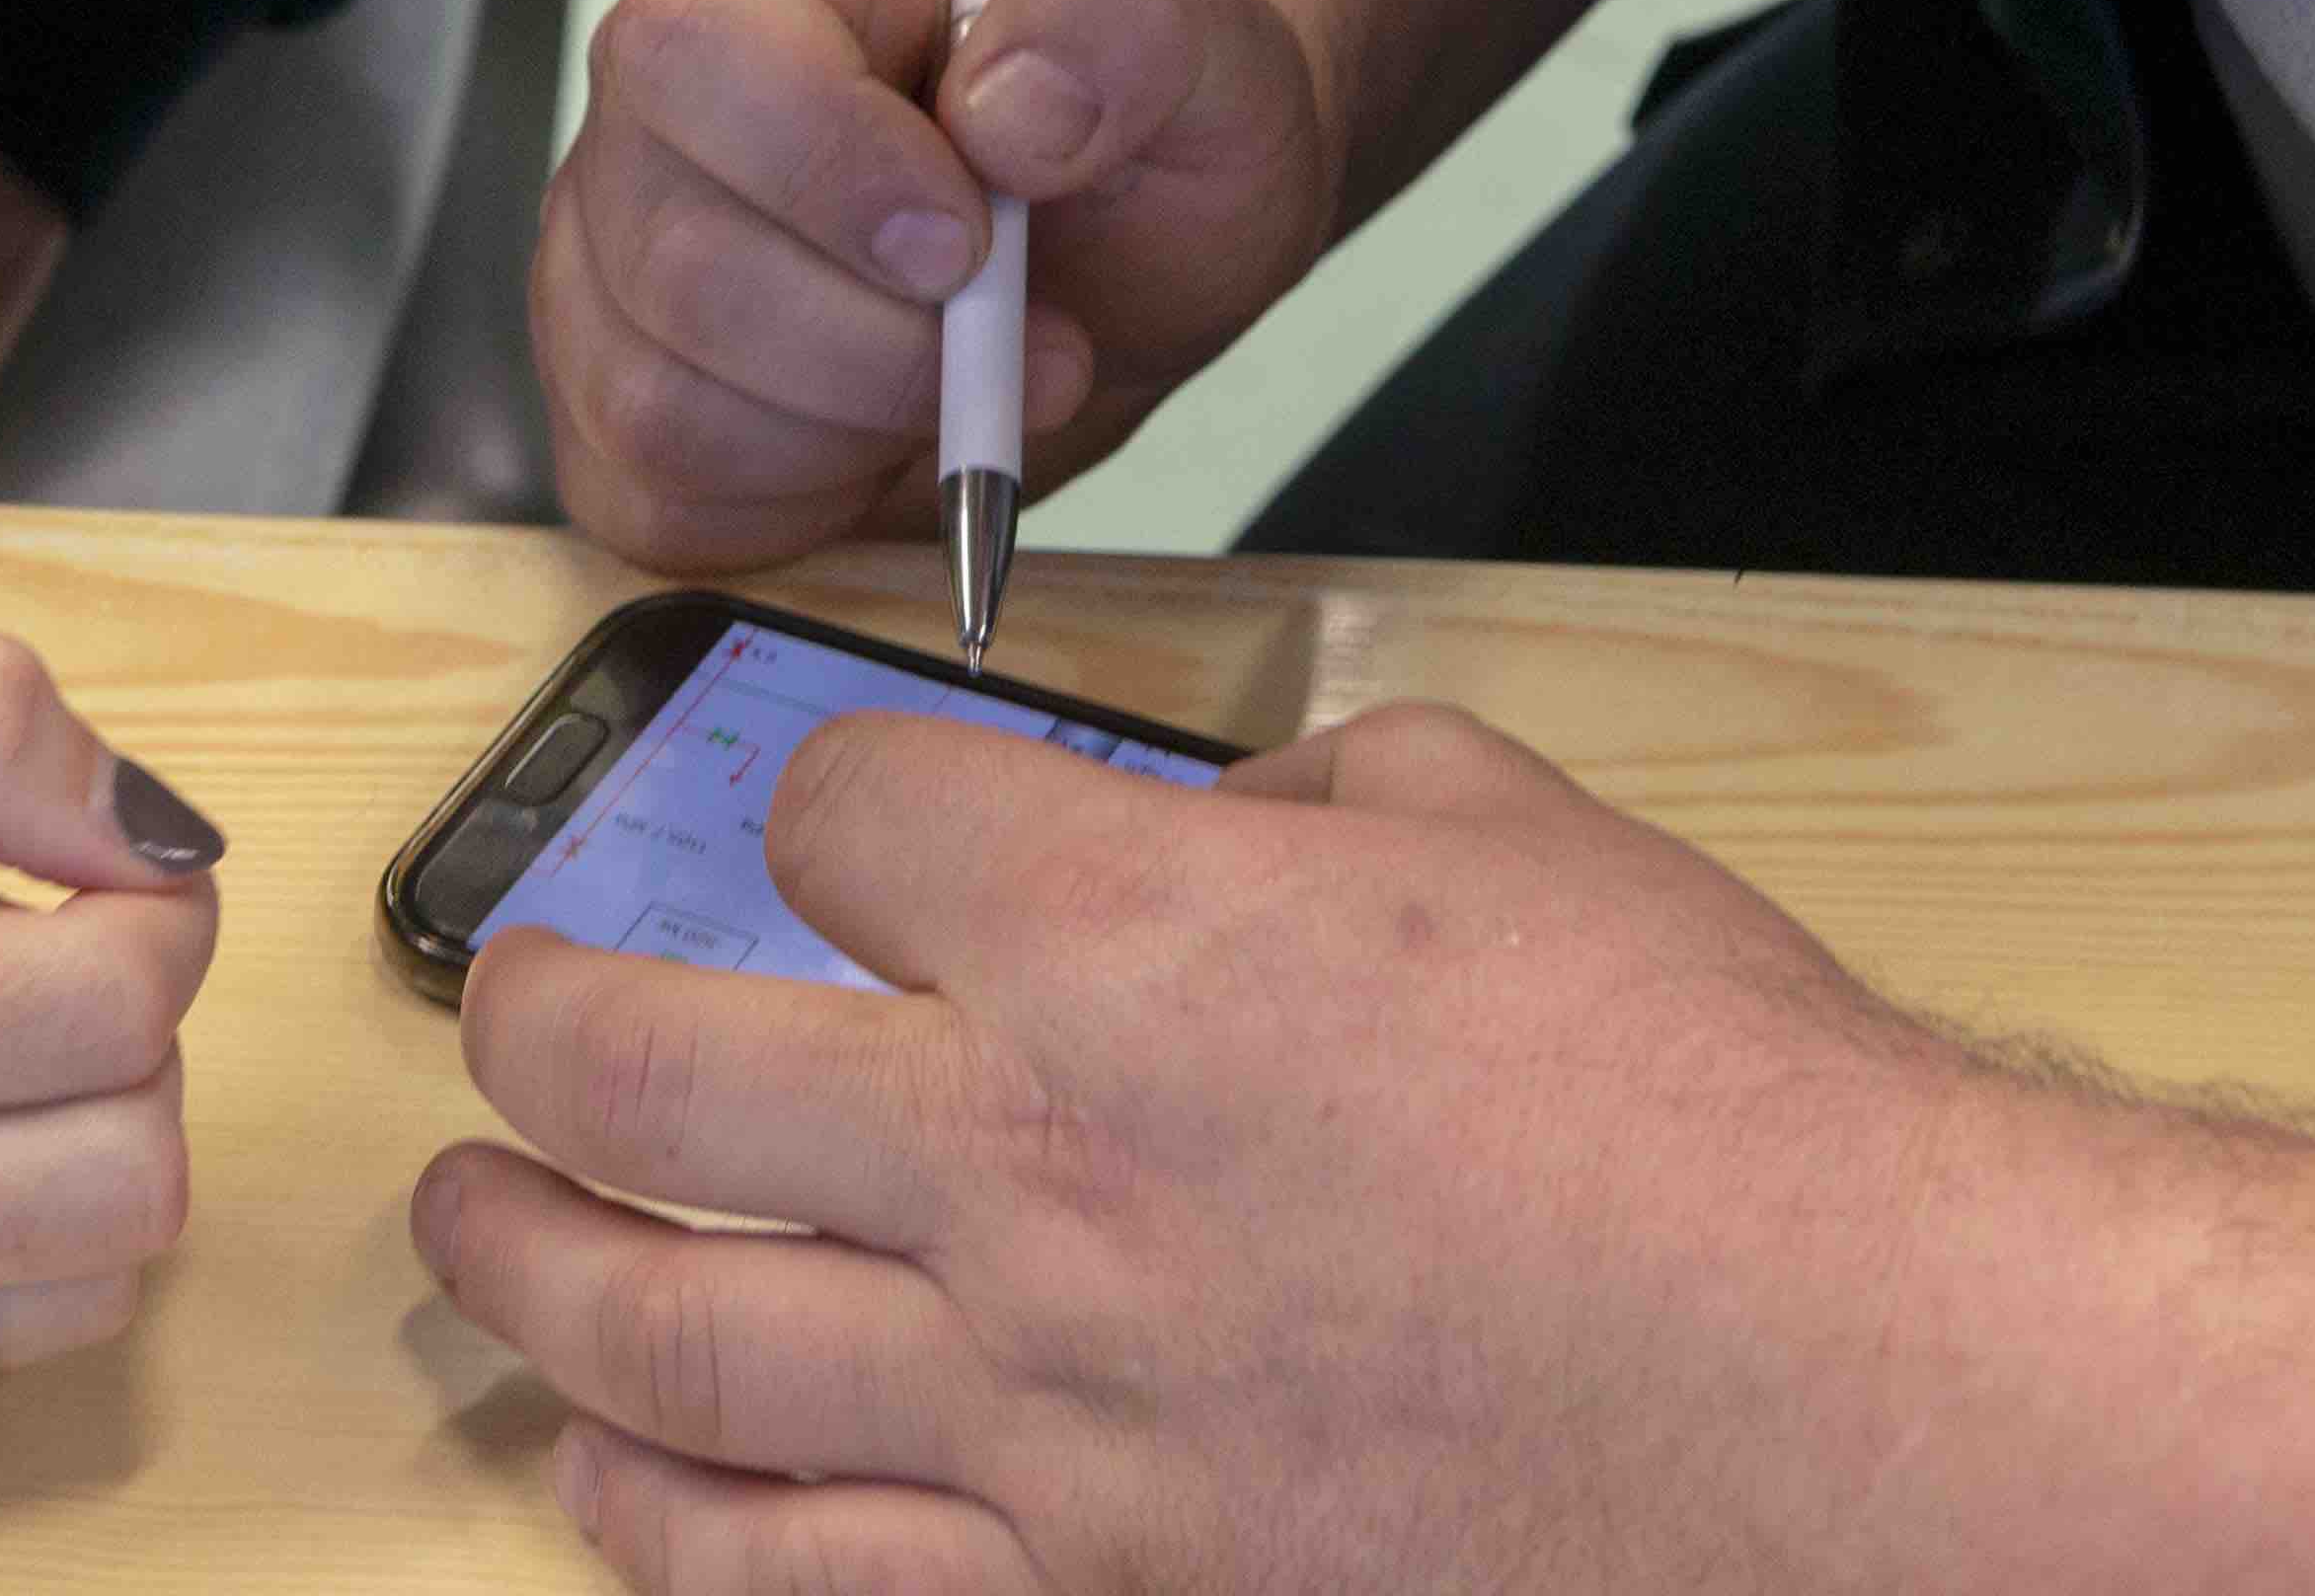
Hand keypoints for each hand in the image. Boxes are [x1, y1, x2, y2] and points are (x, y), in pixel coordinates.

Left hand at [417, 699, 2019, 1592]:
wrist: (1839, 1399)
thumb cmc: (1705, 1116)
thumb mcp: (1506, 826)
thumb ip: (1316, 802)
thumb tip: (1240, 823)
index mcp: (1116, 940)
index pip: (838, 817)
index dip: (837, 798)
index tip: (848, 825)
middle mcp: (1024, 1167)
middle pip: (648, 1077)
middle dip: (537, 1033)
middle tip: (506, 1022)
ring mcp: (1038, 1404)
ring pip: (666, 1348)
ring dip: (530, 1278)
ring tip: (476, 1231)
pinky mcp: (1094, 1584)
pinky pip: (800, 1579)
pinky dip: (667, 1537)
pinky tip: (615, 1488)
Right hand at [527, 0, 1343, 569]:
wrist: (1125, 226)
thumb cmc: (1124, 109)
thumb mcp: (1199, 32)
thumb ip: (1125, 19)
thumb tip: (1012, 108)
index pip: (700, 47)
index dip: (826, 165)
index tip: (970, 241)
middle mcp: (658, 112)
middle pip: (679, 261)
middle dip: (884, 347)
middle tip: (1029, 336)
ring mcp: (613, 263)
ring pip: (664, 403)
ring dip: (858, 431)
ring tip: (970, 379)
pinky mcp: (621, 406)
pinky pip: (660, 498)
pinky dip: (802, 504)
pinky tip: (888, 436)